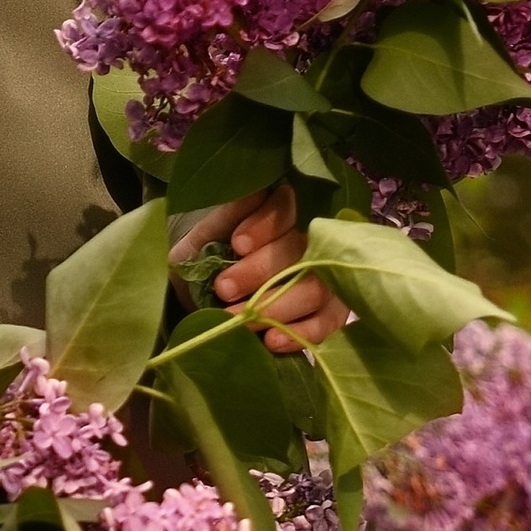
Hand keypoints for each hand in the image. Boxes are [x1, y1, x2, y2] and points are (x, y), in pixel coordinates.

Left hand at [175, 189, 349, 350]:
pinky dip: (299, 333)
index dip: (264, 225)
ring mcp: (327, 276)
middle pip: (300, 251)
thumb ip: (229, 214)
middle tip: (223, 289)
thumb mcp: (206, 235)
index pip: (285, 207)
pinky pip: (327, 323)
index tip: (236, 245)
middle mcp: (311, 240)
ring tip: (239, 320)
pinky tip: (270, 340)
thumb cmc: (207, 260)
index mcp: (280, 211)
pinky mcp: (331, 312)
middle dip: (260, 272)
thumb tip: (251, 190)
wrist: (199, 301)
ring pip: (316, 289)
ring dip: (276, 307)